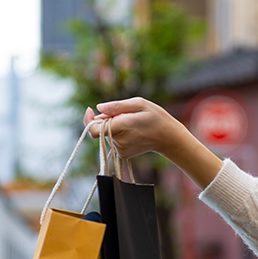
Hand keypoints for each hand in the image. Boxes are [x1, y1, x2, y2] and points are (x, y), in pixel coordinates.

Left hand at [86, 98, 223, 187]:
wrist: (169, 138)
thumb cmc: (156, 117)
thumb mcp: (139, 104)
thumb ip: (117, 106)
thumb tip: (98, 108)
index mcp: (121, 126)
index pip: (94, 129)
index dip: (88, 120)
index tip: (90, 110)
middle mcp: (119, 140)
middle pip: (100, 130)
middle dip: (106, 120)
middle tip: (123, 114)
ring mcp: (121, 149)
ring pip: (107, 135)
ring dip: (114, 127)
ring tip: (132, 122)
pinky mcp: (123, 154)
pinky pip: (114, 141)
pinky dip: (118, 134)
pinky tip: (132, 131)